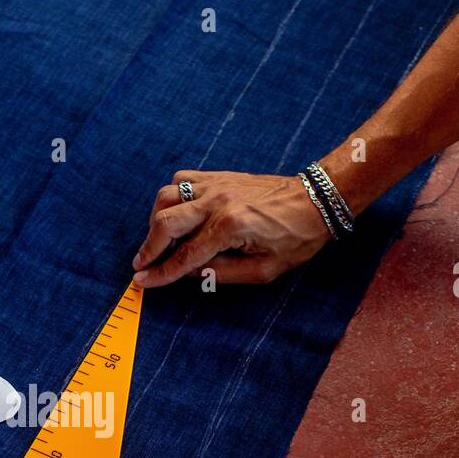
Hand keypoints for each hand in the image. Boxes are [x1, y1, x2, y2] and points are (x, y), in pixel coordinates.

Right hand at [131, 171, 331, 287]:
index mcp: (230, 227)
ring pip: (167, 196)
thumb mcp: (264, 270)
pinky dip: (170, 197)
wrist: (317, 200)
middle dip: (148, 246)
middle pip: (165, 222)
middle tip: (141, 263)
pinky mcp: (218, 176)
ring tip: (157, 239)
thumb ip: (222, 274)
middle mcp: (217, 201)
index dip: (160, 273)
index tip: (141, 281)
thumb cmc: (295, 238)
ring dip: (155, 220)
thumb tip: (189, 273)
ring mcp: (216, 184)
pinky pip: (181, 180)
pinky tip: (174, 213)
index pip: (184, 256)